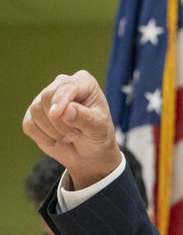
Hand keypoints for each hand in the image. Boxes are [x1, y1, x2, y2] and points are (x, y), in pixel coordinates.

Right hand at [23, 70, 121, 189]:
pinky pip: (29, 124)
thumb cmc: (99, 135)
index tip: (55, 114)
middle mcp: (62, 85)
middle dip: (60, 122)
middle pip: (47, 97)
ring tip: (70, 137)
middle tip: (75, 135)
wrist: (90, 152)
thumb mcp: (99, 128)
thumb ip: (85, 118)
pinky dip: (43, 137)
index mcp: (83, 82)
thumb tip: (65, 110)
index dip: (60, 100)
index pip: (66, 86)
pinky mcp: (33, 114)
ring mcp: (45, 99)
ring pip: (36, 111)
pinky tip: (57, 140)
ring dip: (53, 131)